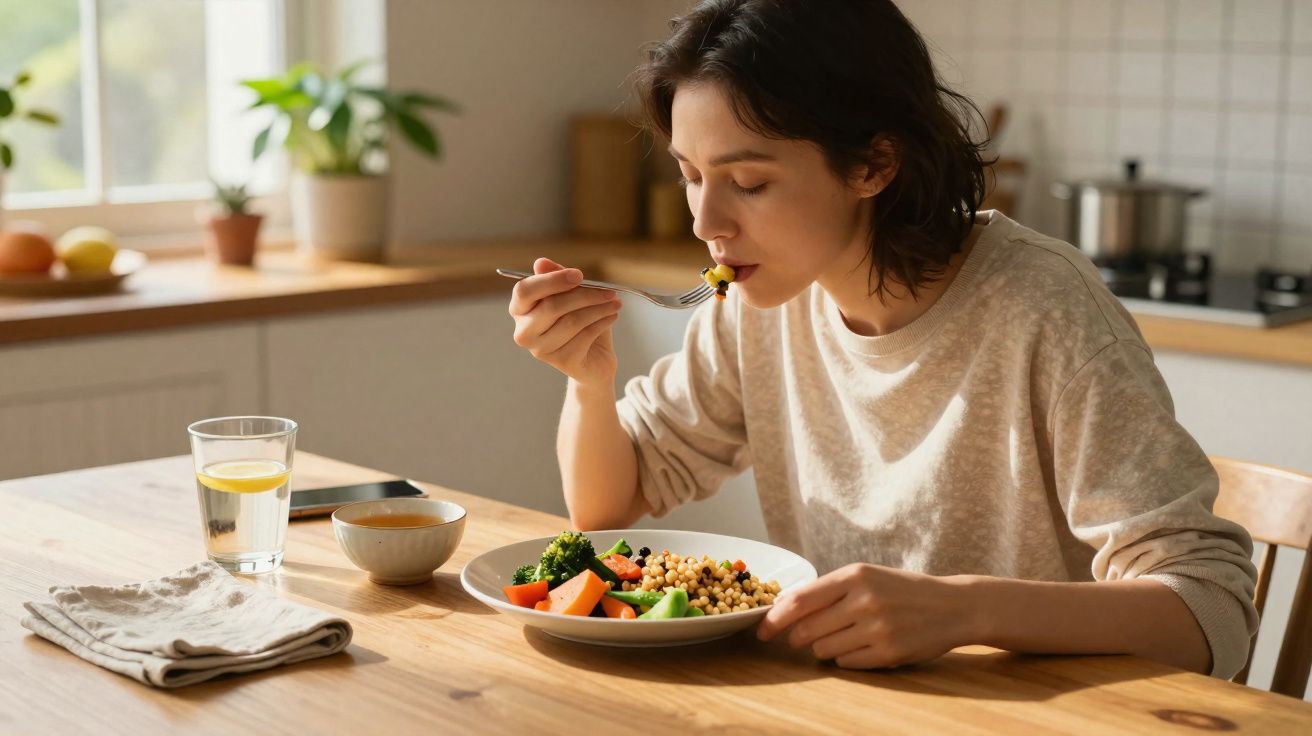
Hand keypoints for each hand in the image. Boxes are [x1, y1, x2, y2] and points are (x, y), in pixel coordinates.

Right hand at [508, 257, 622, 386]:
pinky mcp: (562, 361)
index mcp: (520, 309)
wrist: (594, 358)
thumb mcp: (570, 295)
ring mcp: (541, 350)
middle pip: (551, 306)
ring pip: (572, 321)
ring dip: (599, 309)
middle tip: (609, 291)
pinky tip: (612, 316)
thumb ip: (556, 277)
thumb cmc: (578, 320)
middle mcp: (524, 332)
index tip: (579, 275)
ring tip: (615, 303)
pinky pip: (585, 335)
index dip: (552, 280)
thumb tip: (541, 262)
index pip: (525, 291)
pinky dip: (603, 322)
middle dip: (584, 295)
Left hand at [756, 563, 975, 668]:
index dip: (774, 619)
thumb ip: (828, 590)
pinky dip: (846, 658)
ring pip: (824, 649)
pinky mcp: (889, 653)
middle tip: (802, 638)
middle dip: (798, 637)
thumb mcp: (867, 577)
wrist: (953, 605)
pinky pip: (846, 663)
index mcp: (855, 575)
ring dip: (824, 648)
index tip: (762, 631)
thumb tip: (783, 609)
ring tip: (845, 636)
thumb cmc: (902, 590)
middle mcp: (864, 600)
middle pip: (807, 629)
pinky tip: (863, 646)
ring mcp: (877, 628)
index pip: (800, 600)